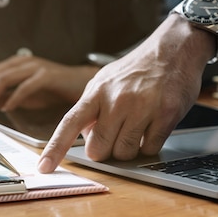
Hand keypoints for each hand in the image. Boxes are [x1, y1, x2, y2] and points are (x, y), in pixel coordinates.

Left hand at [0, 54, 98, 112]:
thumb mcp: (24, 95)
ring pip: (5, 78)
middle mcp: (22, 61)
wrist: (82, 83)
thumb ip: (6, 97)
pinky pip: (26, 86)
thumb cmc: (53, 90)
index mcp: (15, 64)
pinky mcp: (47, 75)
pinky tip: (8, 109)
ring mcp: (35, 66)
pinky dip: (14, 98)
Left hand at [37, 16, 210, 172]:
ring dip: (129, 149)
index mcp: (96, 91)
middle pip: (99, 149)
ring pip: (124, 153)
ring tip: (136, 128)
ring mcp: (142, 107)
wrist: (173, 49)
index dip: (55, 148)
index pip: (70, 123)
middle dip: (104, 150)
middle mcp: (116, 100)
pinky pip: (150, 149)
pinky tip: (152, 127)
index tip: (44, 167)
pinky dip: (150, 145)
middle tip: (114, 136)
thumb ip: (90, 108)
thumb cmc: (136, 69)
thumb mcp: (104, 81)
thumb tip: (82, 135)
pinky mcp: (166, 115)